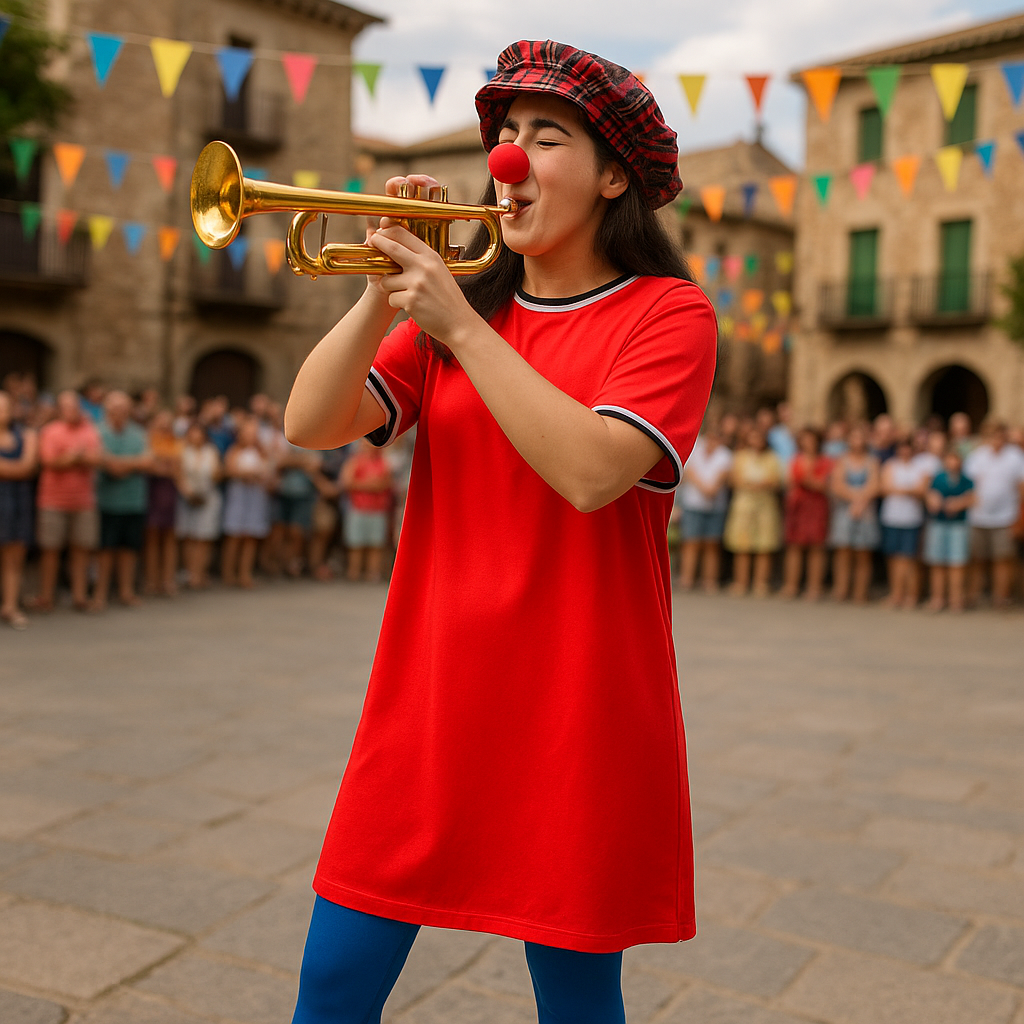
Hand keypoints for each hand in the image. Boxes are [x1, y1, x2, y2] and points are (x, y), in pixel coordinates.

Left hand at [363, 176, 478, 344]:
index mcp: (431, 257)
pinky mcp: (411, 300)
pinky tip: (412, 306)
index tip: (380, 232)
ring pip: (387, 279)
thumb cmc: (447, 298)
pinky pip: (391, 298)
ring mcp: (417, 283)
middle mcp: (424, 267)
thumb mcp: (438, 271)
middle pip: (392, 247)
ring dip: (390, 287)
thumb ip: (420, 258)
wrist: (459, 323)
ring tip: (406, 294)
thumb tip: (395, 245)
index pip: (404, 234)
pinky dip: (397, 303)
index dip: (388, 231)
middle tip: (371, 242)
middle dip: (377, 242)